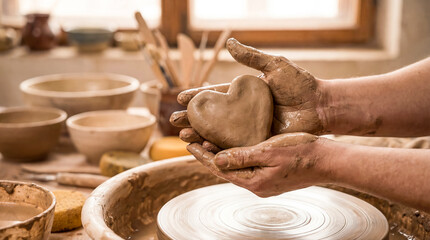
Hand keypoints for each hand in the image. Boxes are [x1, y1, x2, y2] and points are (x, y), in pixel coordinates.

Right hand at [170, 38, 323, 150]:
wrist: (320, 106)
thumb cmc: (300, 85)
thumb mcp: (275, 66)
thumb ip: (251, 57)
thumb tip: (229, 42)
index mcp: (245, 93)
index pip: (216, 95)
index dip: (198, 97)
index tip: (181, 98)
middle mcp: (244, 111)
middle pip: (213, 116)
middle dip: (193, 119)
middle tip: (176, 122)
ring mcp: (250, 128)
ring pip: (220, 132)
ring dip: (201, 134)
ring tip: (184, 136)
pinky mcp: (258, 141)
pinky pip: (235, 145)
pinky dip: (220, 147)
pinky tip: (206, 148)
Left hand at [187, 132, 330, 196]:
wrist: (329, 161)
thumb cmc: (302, 153)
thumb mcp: (270, 151)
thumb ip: (242, 156)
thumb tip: (217, 159)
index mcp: (254, 181)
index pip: (220, 168)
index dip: (202, 155)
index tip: (188, 143)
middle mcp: (257, 185)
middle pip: (225, 169)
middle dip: (208, 154)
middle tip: (192, 139)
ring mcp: (264, 182)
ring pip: (235, 167)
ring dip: (221, 154)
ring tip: (206, 140)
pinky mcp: (271, 176)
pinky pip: (247, 165)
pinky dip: (236, 155)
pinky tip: (232, 145)